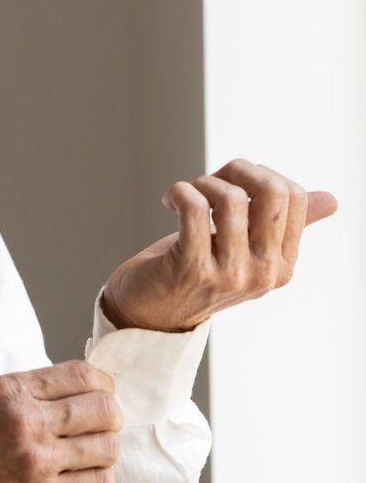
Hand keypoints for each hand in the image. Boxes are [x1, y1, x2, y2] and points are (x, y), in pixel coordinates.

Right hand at [0, 361, 121, 482]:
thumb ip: (24, 390)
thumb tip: (70, 386)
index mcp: (11, 392)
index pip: (82, 375)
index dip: (103, 384)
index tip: (101, 394)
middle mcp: (27, 422)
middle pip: (104, 408)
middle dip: (111, 416)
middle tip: (102, 426)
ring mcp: (38, 461)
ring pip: (108, 447)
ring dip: (106, 449)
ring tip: (93, 454)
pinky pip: (99, 482)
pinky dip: (99, 477)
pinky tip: (85, 476)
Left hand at [101, 159, 337, 333]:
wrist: (149, 312)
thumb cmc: (198, 271)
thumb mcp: (246, 249)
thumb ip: (285, 225)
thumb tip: (332, 200)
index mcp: (283, 264)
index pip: (293, 196)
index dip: (259, 175)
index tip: (232, 183)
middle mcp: (263, 273)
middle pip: (272, 192)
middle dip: (238, 170)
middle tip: (211, 181)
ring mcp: (229, 274)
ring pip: (230, 198)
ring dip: (202, 183)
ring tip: (186, 194)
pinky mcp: (192, 269)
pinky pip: (194, 208)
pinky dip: (180, 192)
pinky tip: (170, 199)